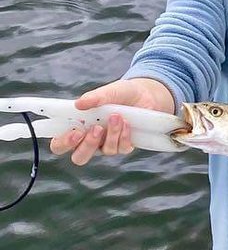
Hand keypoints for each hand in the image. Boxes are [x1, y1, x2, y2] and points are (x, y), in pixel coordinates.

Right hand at [49, 78, 173, 164]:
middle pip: (79, 157)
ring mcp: (108, 145)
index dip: (63, 143)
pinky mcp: (125, 145)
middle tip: (97, 129)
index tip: (75, 132)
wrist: (145, 95)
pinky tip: (127, 122)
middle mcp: (90, 140)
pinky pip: (122, 148)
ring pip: (105, 151)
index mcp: (77, 128)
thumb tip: (79, 104)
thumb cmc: (120, 94)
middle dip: (87, 145)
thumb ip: (94, 98)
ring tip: (116, 116)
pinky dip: (125, 135)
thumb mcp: (108, 92)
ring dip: (111, 134)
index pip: (60, 144)